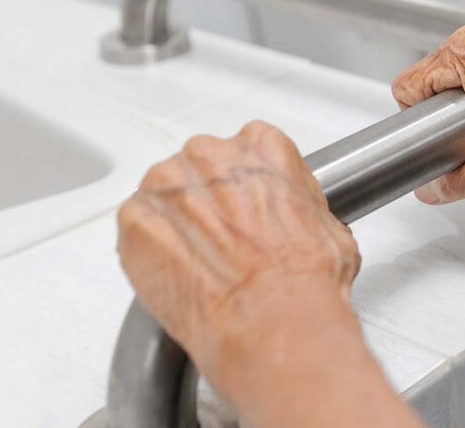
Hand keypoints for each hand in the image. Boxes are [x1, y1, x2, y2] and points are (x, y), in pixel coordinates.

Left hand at [117, 121, 361, 402]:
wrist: (272, 319)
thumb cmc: (304, 278)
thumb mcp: (330, 228)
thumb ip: (300, 206)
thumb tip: (298, 222)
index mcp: (261, 146)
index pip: (247, 150)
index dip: (248, 187)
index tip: (250, 212)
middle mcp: (210, 154)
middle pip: (200, 169)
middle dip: (210, 202)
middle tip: (227, 243)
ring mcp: (167, 185)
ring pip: (165, 196)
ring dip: (178, 224)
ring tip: (202, 265)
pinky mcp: (134, 220)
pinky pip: (136, 228)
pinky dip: (149, 249)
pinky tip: (177, 276)